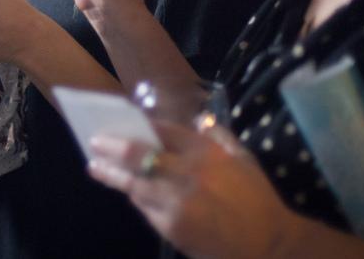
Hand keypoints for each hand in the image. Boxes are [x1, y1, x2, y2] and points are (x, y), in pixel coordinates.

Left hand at [88, 121, 294, 258]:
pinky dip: (135, 197)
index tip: (121, 120)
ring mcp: (177, 199)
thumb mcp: (243, 160)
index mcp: (206, 151)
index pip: (161, 129)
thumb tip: (200, 120)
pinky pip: (146, 207)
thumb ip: (220, 137)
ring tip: (96, 166)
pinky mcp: (172, 224)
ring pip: (134, 182)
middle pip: (138, 153)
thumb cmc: (257, 199)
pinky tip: (126, 191)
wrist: (268, 244)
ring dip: (112, 173)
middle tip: (95, 141)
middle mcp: (188, 171)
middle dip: (112, 146)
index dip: (138, 124)